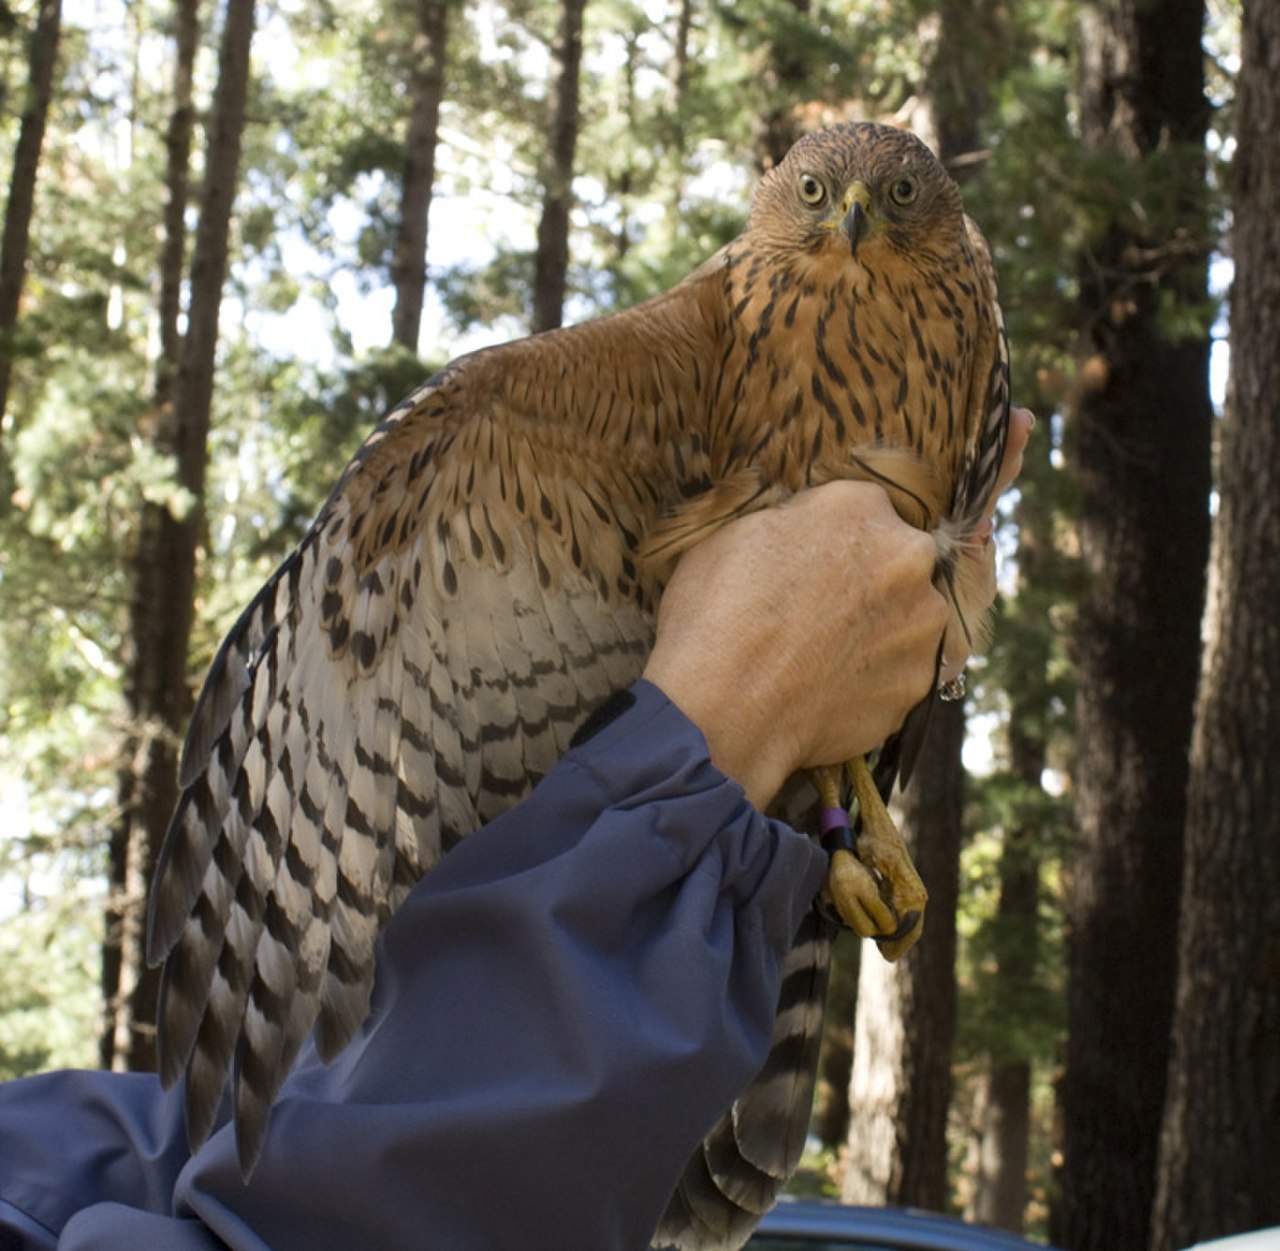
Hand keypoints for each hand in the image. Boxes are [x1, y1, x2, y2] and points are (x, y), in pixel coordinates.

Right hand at [644, 408, 1033, 807]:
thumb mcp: (737, 536)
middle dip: (881, 575)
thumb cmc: (714, 616)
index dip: (867, 519)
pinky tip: (828, 687)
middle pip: (912, 556)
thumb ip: (794, 521)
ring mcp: (923, 626)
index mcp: (861, 506)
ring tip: (822, 653)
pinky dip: (876, 675)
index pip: (881, 500)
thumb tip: (809, 524)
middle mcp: (910, 556)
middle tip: (832, 603)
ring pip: (915, 615)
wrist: (723, 712)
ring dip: (885, 627)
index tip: (919, 496)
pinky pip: (905, 670)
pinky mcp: (919, 687)